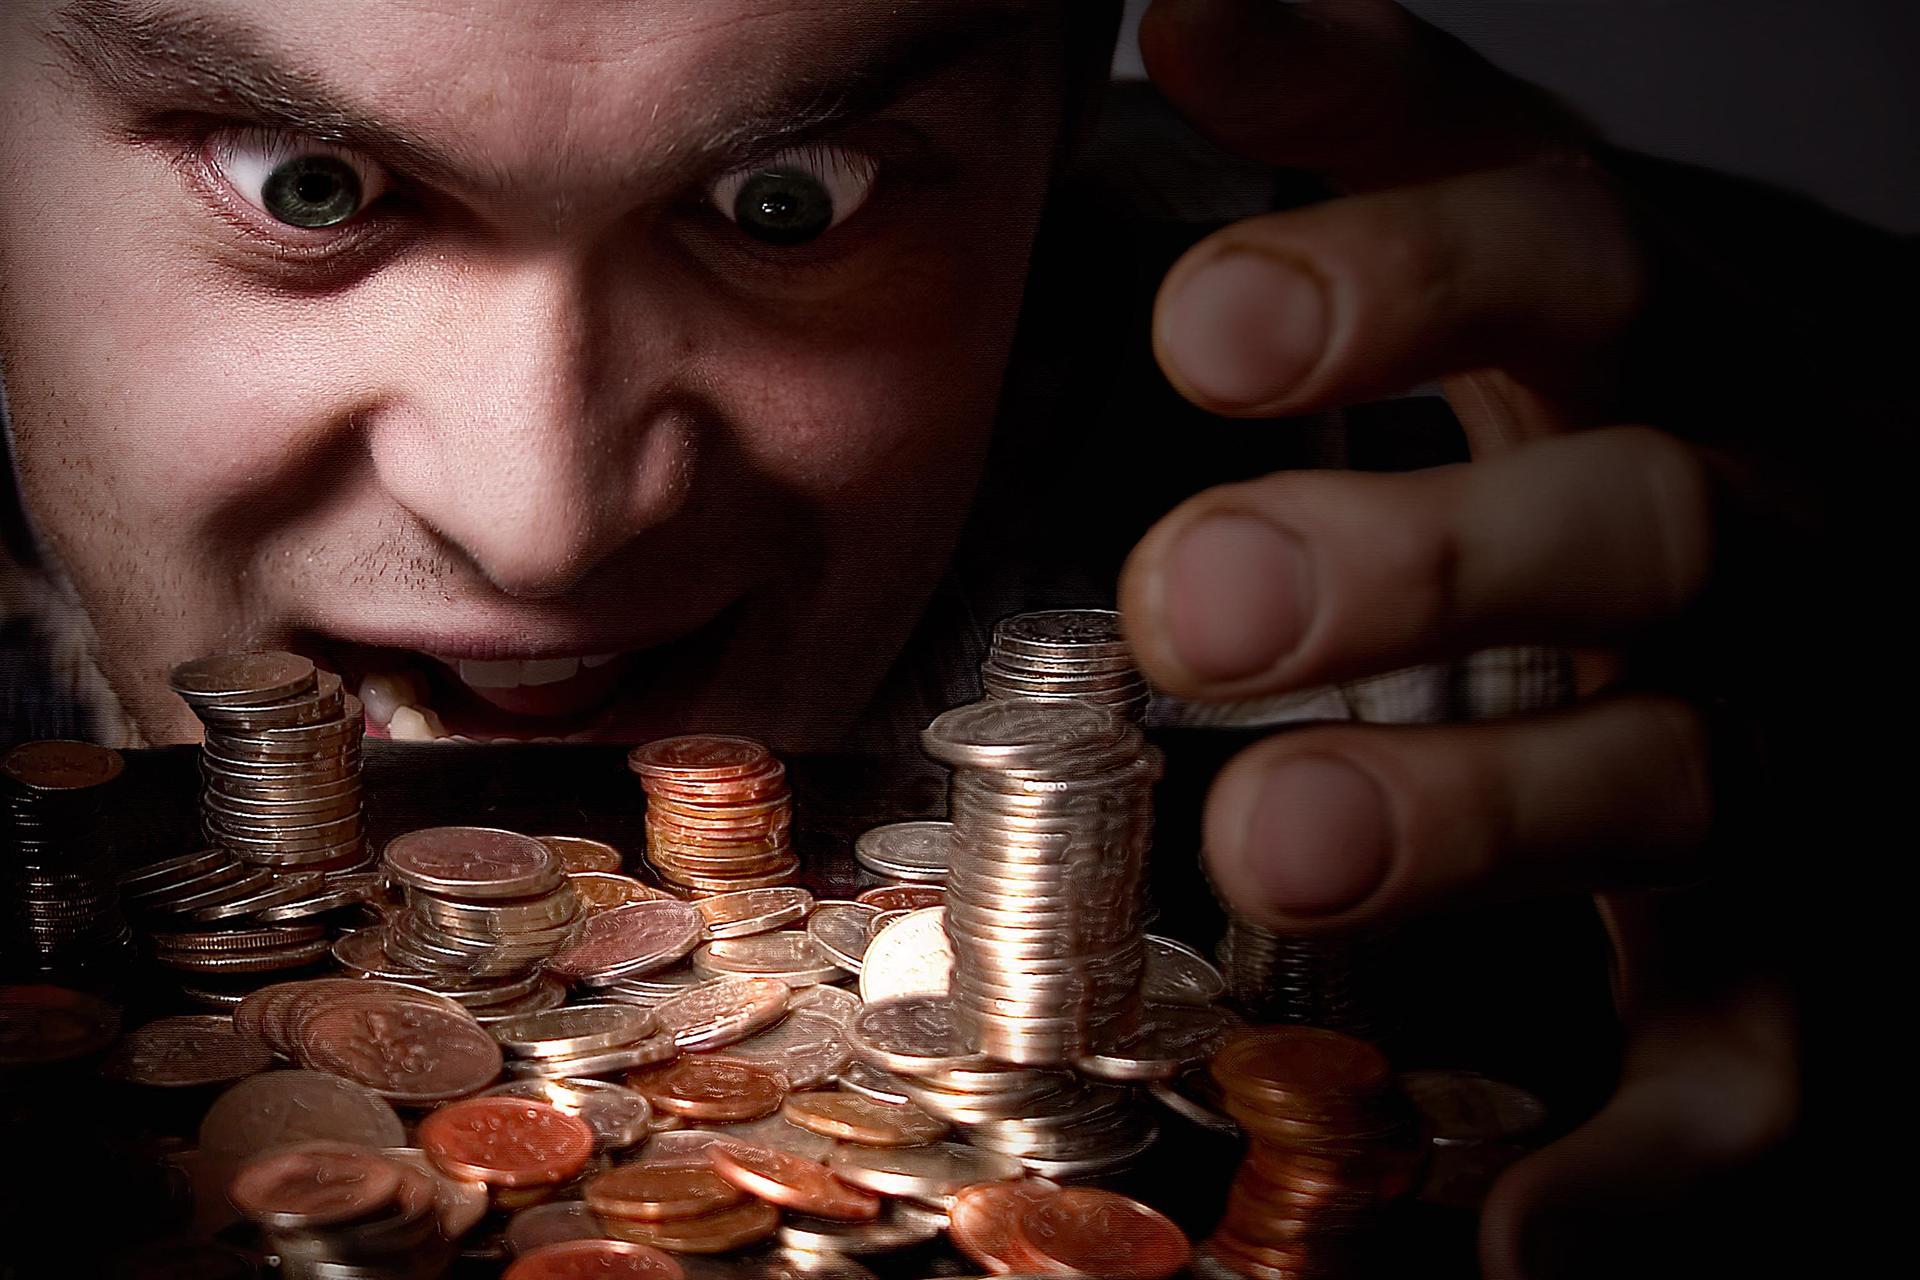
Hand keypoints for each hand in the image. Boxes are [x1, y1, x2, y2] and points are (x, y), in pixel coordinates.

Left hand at [1113, 2, 1887, 1273]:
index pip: (1566, 257)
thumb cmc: (1641, 433)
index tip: (1208, 315)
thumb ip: (1387, 143)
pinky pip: (1766, 1064)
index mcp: (1671, 352)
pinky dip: (1657, 1154)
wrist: (1859, 636)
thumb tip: (1205, 2)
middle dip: (1413, 560)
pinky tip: (1521, 1225)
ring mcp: (1804, 752)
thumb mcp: (1537, 263)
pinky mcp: (1815, 957)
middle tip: (1196, 599)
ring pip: (1680, 776)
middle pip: (1632, 522)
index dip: (1402, 265)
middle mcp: (1757, 536)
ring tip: (1279, 844)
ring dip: (1479, 816)